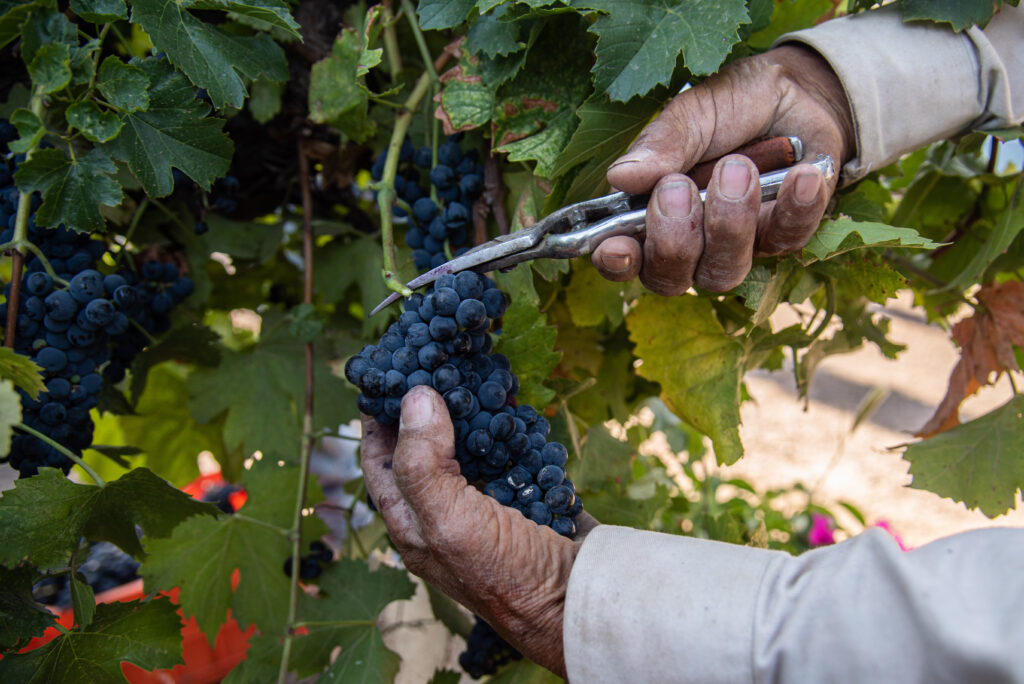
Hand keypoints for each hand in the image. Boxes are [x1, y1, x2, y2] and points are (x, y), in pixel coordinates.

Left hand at [360, 386, 596, 676]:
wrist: (582, 602)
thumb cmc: (508, 575)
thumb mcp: (451, 522)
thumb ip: (423, 463)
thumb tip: (415, 396)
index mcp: (414, 526)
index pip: (380, 464)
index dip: (376, 421)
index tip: (383, 373)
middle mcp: (445, 514)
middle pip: (423, 449)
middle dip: (425, 405)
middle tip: (431, 360)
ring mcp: (487, 504)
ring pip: (468, 445)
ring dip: (468, 409)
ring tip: (468, 369)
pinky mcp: (524, 494)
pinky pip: (509, 451)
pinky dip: (509, 423)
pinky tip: (511, 399)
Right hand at [594, 45, 855, 293]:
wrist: (798, 91)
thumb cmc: (728, 106)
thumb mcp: (691, 114)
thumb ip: (660, 146)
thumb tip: (620, 177)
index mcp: (649, 215)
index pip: (624, 258)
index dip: (616, 261)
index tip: (617, 246)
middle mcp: (689, 244)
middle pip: (670, 279)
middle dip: (674, 239)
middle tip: (680, 186)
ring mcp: (737, 248)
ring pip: (724, 271)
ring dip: (729, 224)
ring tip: (740, 167)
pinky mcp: (784, 237)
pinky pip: (787, 241)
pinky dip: (793, 208)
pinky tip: (801, 174)